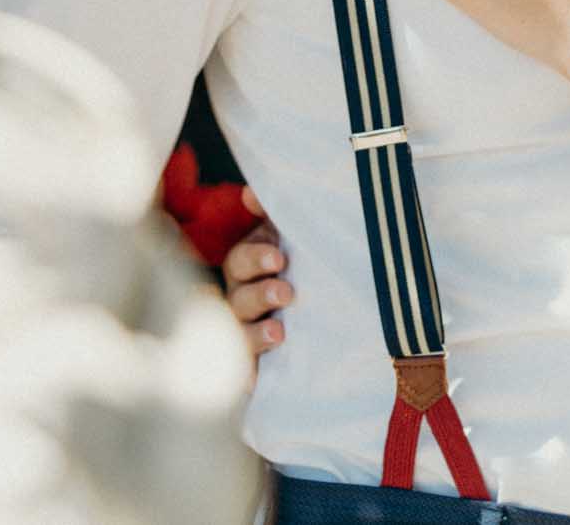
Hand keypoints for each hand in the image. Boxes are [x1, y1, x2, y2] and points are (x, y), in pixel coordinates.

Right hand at [224, 185, 292, 364]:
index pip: (240, 260)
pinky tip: (257, 377)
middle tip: (286, 291)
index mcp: (250, 268)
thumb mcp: (295, 240)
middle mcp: (242, 300)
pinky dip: (249, 374)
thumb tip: (251, 192)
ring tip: (279, 330)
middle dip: (259, 293)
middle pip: (238, 297)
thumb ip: (277, 215)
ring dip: (256, 332)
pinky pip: (246, 372)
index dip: (254, 257)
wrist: (331, 328)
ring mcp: (247, 335)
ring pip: (239, 334)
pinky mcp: (257, 367)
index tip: (279, 257)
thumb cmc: (304, 270)